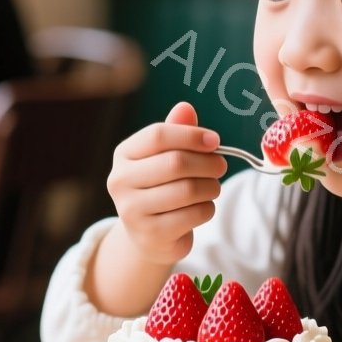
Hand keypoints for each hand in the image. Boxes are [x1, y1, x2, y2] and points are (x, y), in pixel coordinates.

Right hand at [105, 101, 226, 266]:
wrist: (147, 234)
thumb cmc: (160, 186)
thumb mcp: (165, 157)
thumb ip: (176, 132)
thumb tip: (185, 107)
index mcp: (123, 155)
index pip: (158, 135)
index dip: (191, 135)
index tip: (215, 141)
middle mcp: (120, 181)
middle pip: (175, 163)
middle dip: (207, 163)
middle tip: (221, 166)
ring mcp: (132, 210)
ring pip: (188, 190)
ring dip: (210, 187)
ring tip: (212, 187)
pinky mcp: (150, 234)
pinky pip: (193, 214)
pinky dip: (207, 208)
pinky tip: (202, 207)